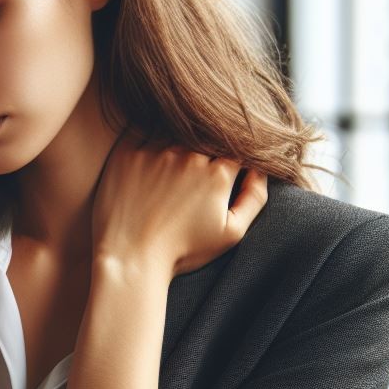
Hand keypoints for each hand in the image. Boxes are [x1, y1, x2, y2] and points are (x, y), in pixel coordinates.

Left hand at [91, 137, 268, 277]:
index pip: (236, 148)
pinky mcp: (127, 152)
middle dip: (206, 148)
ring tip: (170, 165)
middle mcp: (189, 156)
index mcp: (217, 174)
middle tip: (192, 171)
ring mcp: (156, 151)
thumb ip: (254, 198)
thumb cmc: (181, 252)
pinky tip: (149, 154)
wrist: (129, 259)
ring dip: (180, 137)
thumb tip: (261, 169)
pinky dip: (150, 134)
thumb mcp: (230, 234)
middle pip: (207, 137)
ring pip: (177, 129)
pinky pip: (143, 129)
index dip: (231, 157)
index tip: (222, 168)